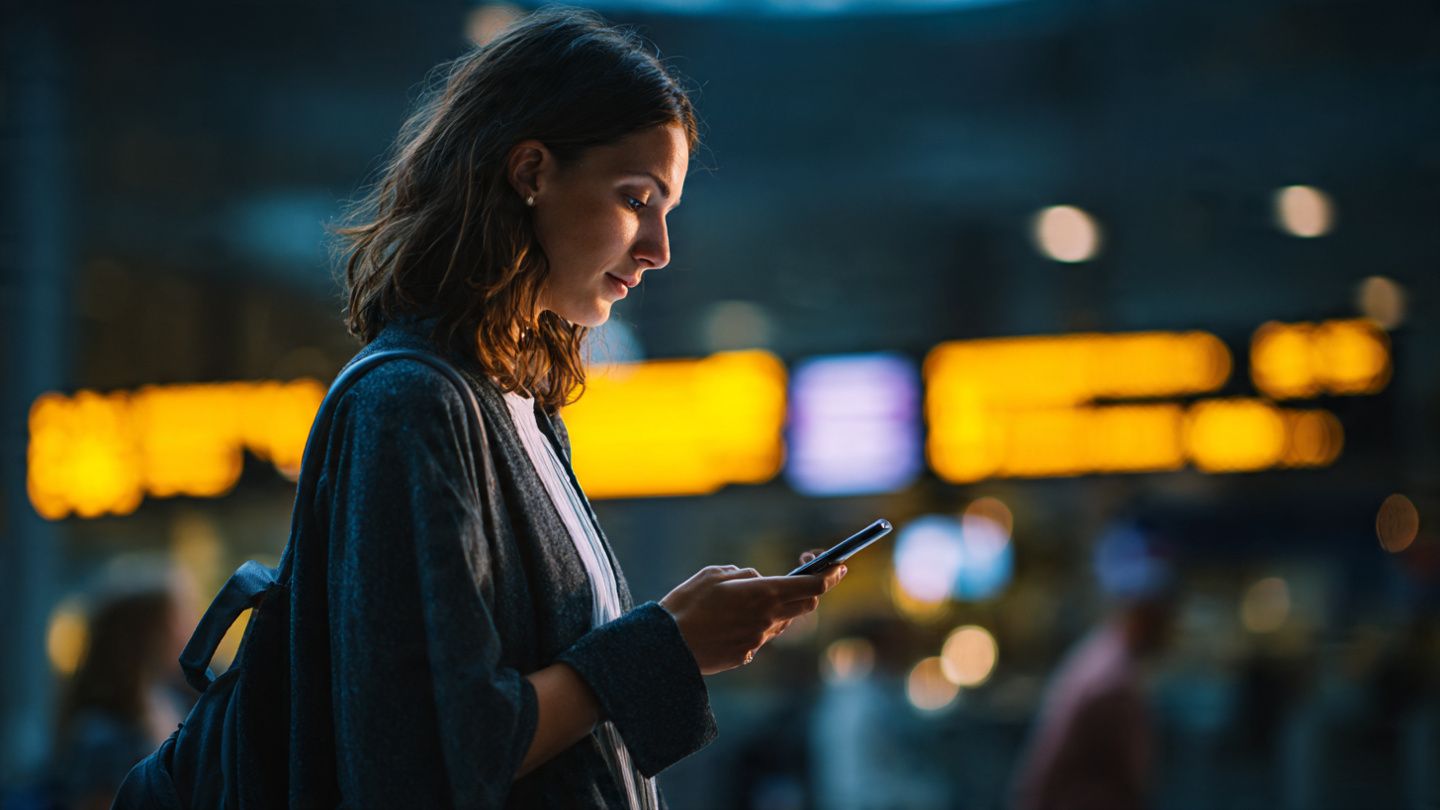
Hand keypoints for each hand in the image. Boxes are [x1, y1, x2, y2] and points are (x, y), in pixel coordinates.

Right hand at [659, 563, 845, 674]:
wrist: (666, 648)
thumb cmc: (686, 605)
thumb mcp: (713, 574)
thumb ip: (743, 574)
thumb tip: (758, 579)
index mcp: (763, 593)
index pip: (812, 585)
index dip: (831, 575)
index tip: (839, 567)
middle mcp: (767, 618)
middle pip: (806, 604)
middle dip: (809, 591)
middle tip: (800, 579)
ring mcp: (759, 640)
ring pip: (782, 621)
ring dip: (777, 609)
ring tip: (744, 601)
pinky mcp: (746, 655)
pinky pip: (760, 636)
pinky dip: (754, 625)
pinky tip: (727, 622)